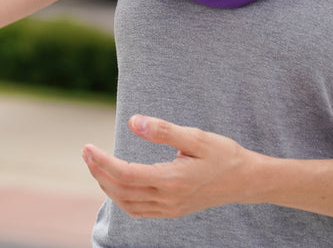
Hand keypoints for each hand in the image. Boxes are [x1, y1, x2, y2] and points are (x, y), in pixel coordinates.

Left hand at [82, 115, 250, 218]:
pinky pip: (139, 210)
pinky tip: (116, 184)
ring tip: (96, 165)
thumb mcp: (196, 137)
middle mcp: (168, 199)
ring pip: (127, 204)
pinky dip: (122, 199)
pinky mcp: (173, 211)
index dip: (102, 162)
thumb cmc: (223, 155)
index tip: (87, 147)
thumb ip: (163, 131)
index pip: (125, 174)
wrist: (246, 181)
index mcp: (171, 180)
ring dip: (107, 186)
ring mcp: (170, 209)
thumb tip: (132, 121)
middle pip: (121, 191)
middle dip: (99, 172)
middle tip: (86, 152)